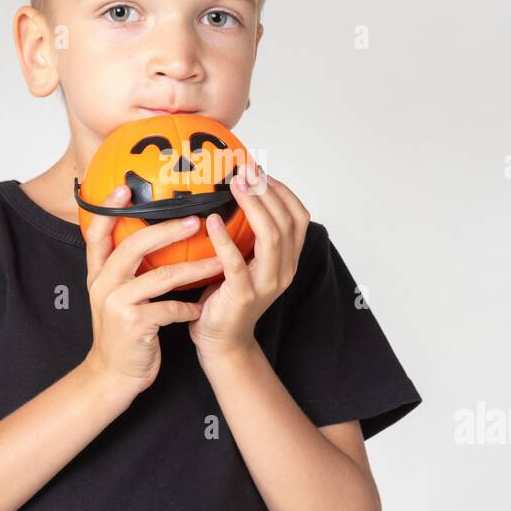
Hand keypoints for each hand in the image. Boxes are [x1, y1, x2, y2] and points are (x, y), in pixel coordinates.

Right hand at [82, 183, 222, 397]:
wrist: (112, 375)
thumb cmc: (123, 332)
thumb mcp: (116, 295)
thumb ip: (126, 269)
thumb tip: (152, 236)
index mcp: (98, 273)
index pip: (97, 234)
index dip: (108, 209)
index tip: (125, 187)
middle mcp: (102, 284)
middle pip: (133, 246)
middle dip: (167, 230)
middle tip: (196, 220)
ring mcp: (117, 304)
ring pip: (160, 277)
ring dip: (194, 269)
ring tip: (218, 262)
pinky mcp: (134, 325)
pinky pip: (169, 308)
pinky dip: (188, 307)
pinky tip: (200, 308)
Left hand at [189, 160, 309, 362]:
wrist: (222, 341)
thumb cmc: (228, 296)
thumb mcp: (245, 260)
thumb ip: (248, 234)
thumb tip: (235, 192)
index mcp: (288, 259)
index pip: (298, 216)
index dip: (283, 190)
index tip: (261, 170)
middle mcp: (284, 269)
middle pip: (286, 221)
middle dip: (268, 190)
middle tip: (247, 169)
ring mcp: (267, 283)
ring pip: (271, 237)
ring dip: (254, 206)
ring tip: (236, 184)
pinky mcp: (244, 295)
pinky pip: (237, 263)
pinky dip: (225, 239)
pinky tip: (212, 221)